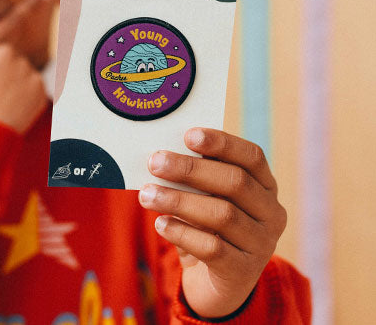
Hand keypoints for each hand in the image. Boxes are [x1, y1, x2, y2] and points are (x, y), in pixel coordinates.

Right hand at [0, 0, 50, 132]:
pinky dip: (27, 95)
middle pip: (14, 55)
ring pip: (24, 72)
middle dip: (5, 69)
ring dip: (16, 82)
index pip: (13, 20)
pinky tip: (12, 106)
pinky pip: (35, 87)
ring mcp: (26, 71)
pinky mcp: (39, 88)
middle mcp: (10, 55)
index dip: (30, 4)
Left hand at [138, 128, 286, 318]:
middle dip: (190, 170)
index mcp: (265, 186)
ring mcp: (262, 244)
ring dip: (178, 201)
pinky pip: (213, 249)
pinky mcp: (243, 273)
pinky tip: (161, 224)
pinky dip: (183, 233)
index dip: (222, 143)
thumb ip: (197, 178)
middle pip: (235, 182)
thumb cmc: (207, 227)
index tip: (188, 135)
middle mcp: (271, 213)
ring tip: (147, 195)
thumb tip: (164, 157)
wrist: (215, 284)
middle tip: (155, 162)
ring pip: (222, 214)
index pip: (252, 156)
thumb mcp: (207, 198)